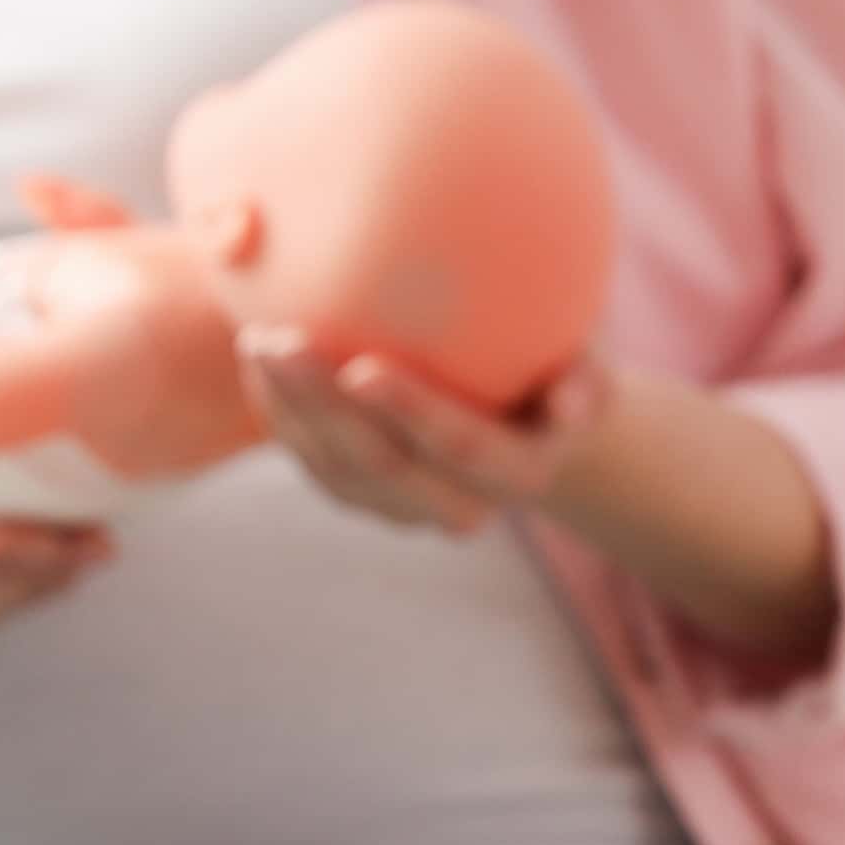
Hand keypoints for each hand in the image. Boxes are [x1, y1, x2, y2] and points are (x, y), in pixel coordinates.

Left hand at [248, 331, 597, 537]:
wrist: (529, 414)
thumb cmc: (560, 367)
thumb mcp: (588, 366)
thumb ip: (587, 379)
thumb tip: (572, 405)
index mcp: (515, 474)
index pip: (457, 445)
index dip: (409, 412)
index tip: (361, 365)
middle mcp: (458, 505)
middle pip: (380, 462)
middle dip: (322, 405)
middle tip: (280, 339)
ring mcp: (402, 506)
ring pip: (334, 467)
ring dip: (288, 406)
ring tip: (256, 338)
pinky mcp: (361, 494)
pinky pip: (311, 459)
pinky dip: (279, 412)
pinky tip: (255, 357)